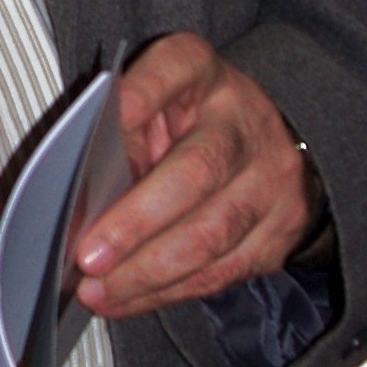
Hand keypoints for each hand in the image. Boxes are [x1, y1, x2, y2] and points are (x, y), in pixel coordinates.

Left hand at [74, 32, 321, 316]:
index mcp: (204, 74)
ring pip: (212, 236)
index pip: (177, 67)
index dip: (146, 90)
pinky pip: (221, 272)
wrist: (272, 142)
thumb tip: (87, 195)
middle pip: (196, 172)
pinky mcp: (279, 234)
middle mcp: (245, 123)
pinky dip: (168, 291)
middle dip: (137, 222)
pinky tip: (130, 299)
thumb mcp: (158, 100)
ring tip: (100, 291)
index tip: (114, 112)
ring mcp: (271, 181)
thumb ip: (125, 129)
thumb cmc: (191, 119)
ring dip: (147, 272)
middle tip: (89, 257)